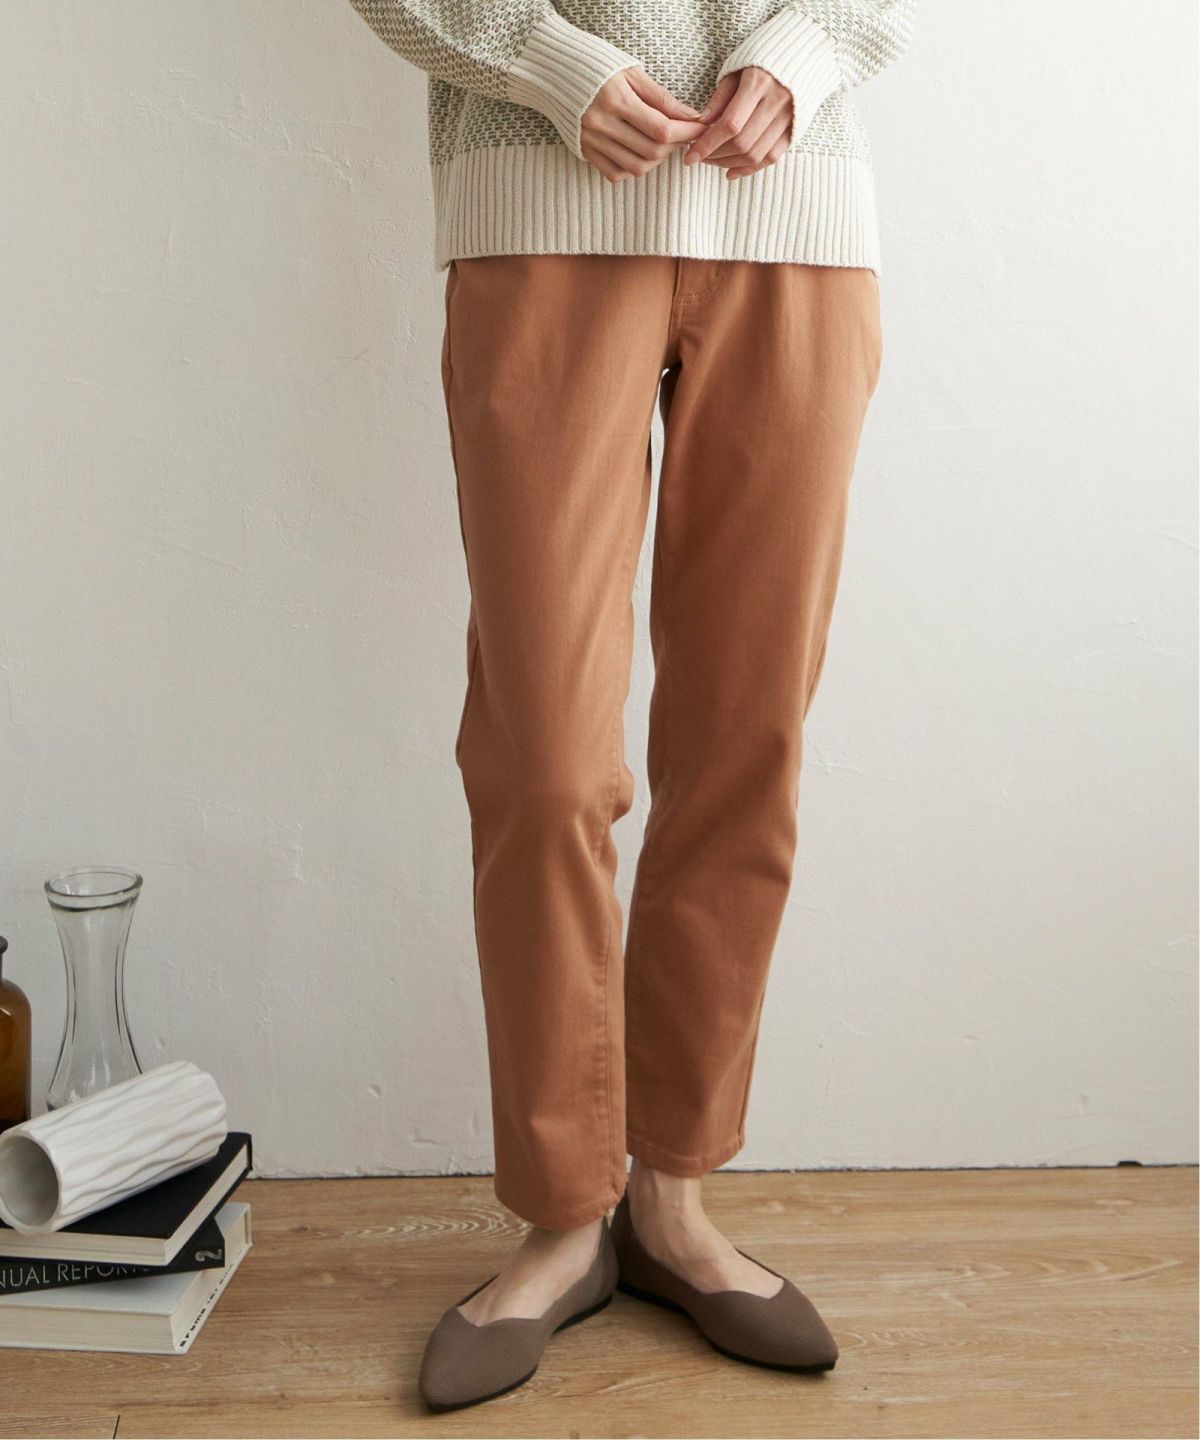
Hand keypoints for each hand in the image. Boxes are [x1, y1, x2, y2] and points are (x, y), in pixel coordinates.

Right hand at [581, 68, 709, 182]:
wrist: (557, 73)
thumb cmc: (600, 68)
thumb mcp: (633, 73)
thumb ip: (662, 98)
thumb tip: (691, 117)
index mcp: (616, 100)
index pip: (662, 129)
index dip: (687, 132)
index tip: (700, 128)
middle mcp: (602, 124)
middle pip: (652, 151)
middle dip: (674, 146)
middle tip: (681, 134)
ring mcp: (592, 141)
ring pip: (637, 167)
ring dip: (657, 160)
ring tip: (662, 143)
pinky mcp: (585, 152)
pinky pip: (616, 174)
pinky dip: (633, 168)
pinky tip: (638, 153)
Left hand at [686, 67, 792, 178]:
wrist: (803, 52)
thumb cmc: (762, 58)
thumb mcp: (736, 69)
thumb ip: (719, 99)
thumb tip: (700, 126)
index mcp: (759, 83)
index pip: (729, 124)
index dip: (708, 144)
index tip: (690, 156)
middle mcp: (777, 102)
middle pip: (742, 143)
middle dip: (716, 155)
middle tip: (700, 156)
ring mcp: (789, 117)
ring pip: (755, 154)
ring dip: (729, 163)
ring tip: (713, 160)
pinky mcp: (795, 129)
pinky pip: (771, 157)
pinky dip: (749, 168)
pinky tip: (731, 171)